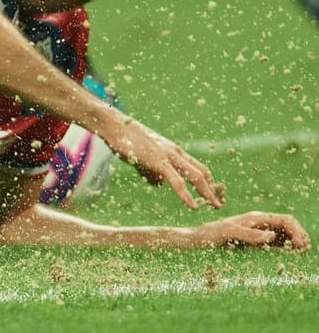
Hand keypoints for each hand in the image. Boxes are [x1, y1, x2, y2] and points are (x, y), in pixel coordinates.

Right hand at [102, 115, 219, 209]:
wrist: (114, 126)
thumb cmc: (125, 140)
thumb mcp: (142, 157)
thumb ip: (153, 171)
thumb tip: (160, 184)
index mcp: (173, 150)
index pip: (197, 166)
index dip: (207, 181)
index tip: (211, 193)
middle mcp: (176, 152)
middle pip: (202, 172)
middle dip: (212, 188)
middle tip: (218, 203)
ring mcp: (169, 156)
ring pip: (196, 176)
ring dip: (207, 192)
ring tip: (215, 205)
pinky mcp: (159, 162)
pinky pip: (178, 182)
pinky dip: (187, 195)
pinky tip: (193, 206)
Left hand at [193, 212, 309, 250]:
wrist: (197, 240)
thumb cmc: (210, 234)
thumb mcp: (228, 232)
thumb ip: (249, 233)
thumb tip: (271, 235)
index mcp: (257, 218)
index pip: (285, 220)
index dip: (297, 230)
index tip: (300, 245)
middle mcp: (261, 224)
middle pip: (289, 226)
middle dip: (300, 236)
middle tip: (304, 250)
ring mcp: (259, 233)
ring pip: (285, 236)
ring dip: (296, 243)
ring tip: (301, 253)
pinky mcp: (256, 243)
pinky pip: (277, 244)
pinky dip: (287, 249)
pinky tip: (289, 256)